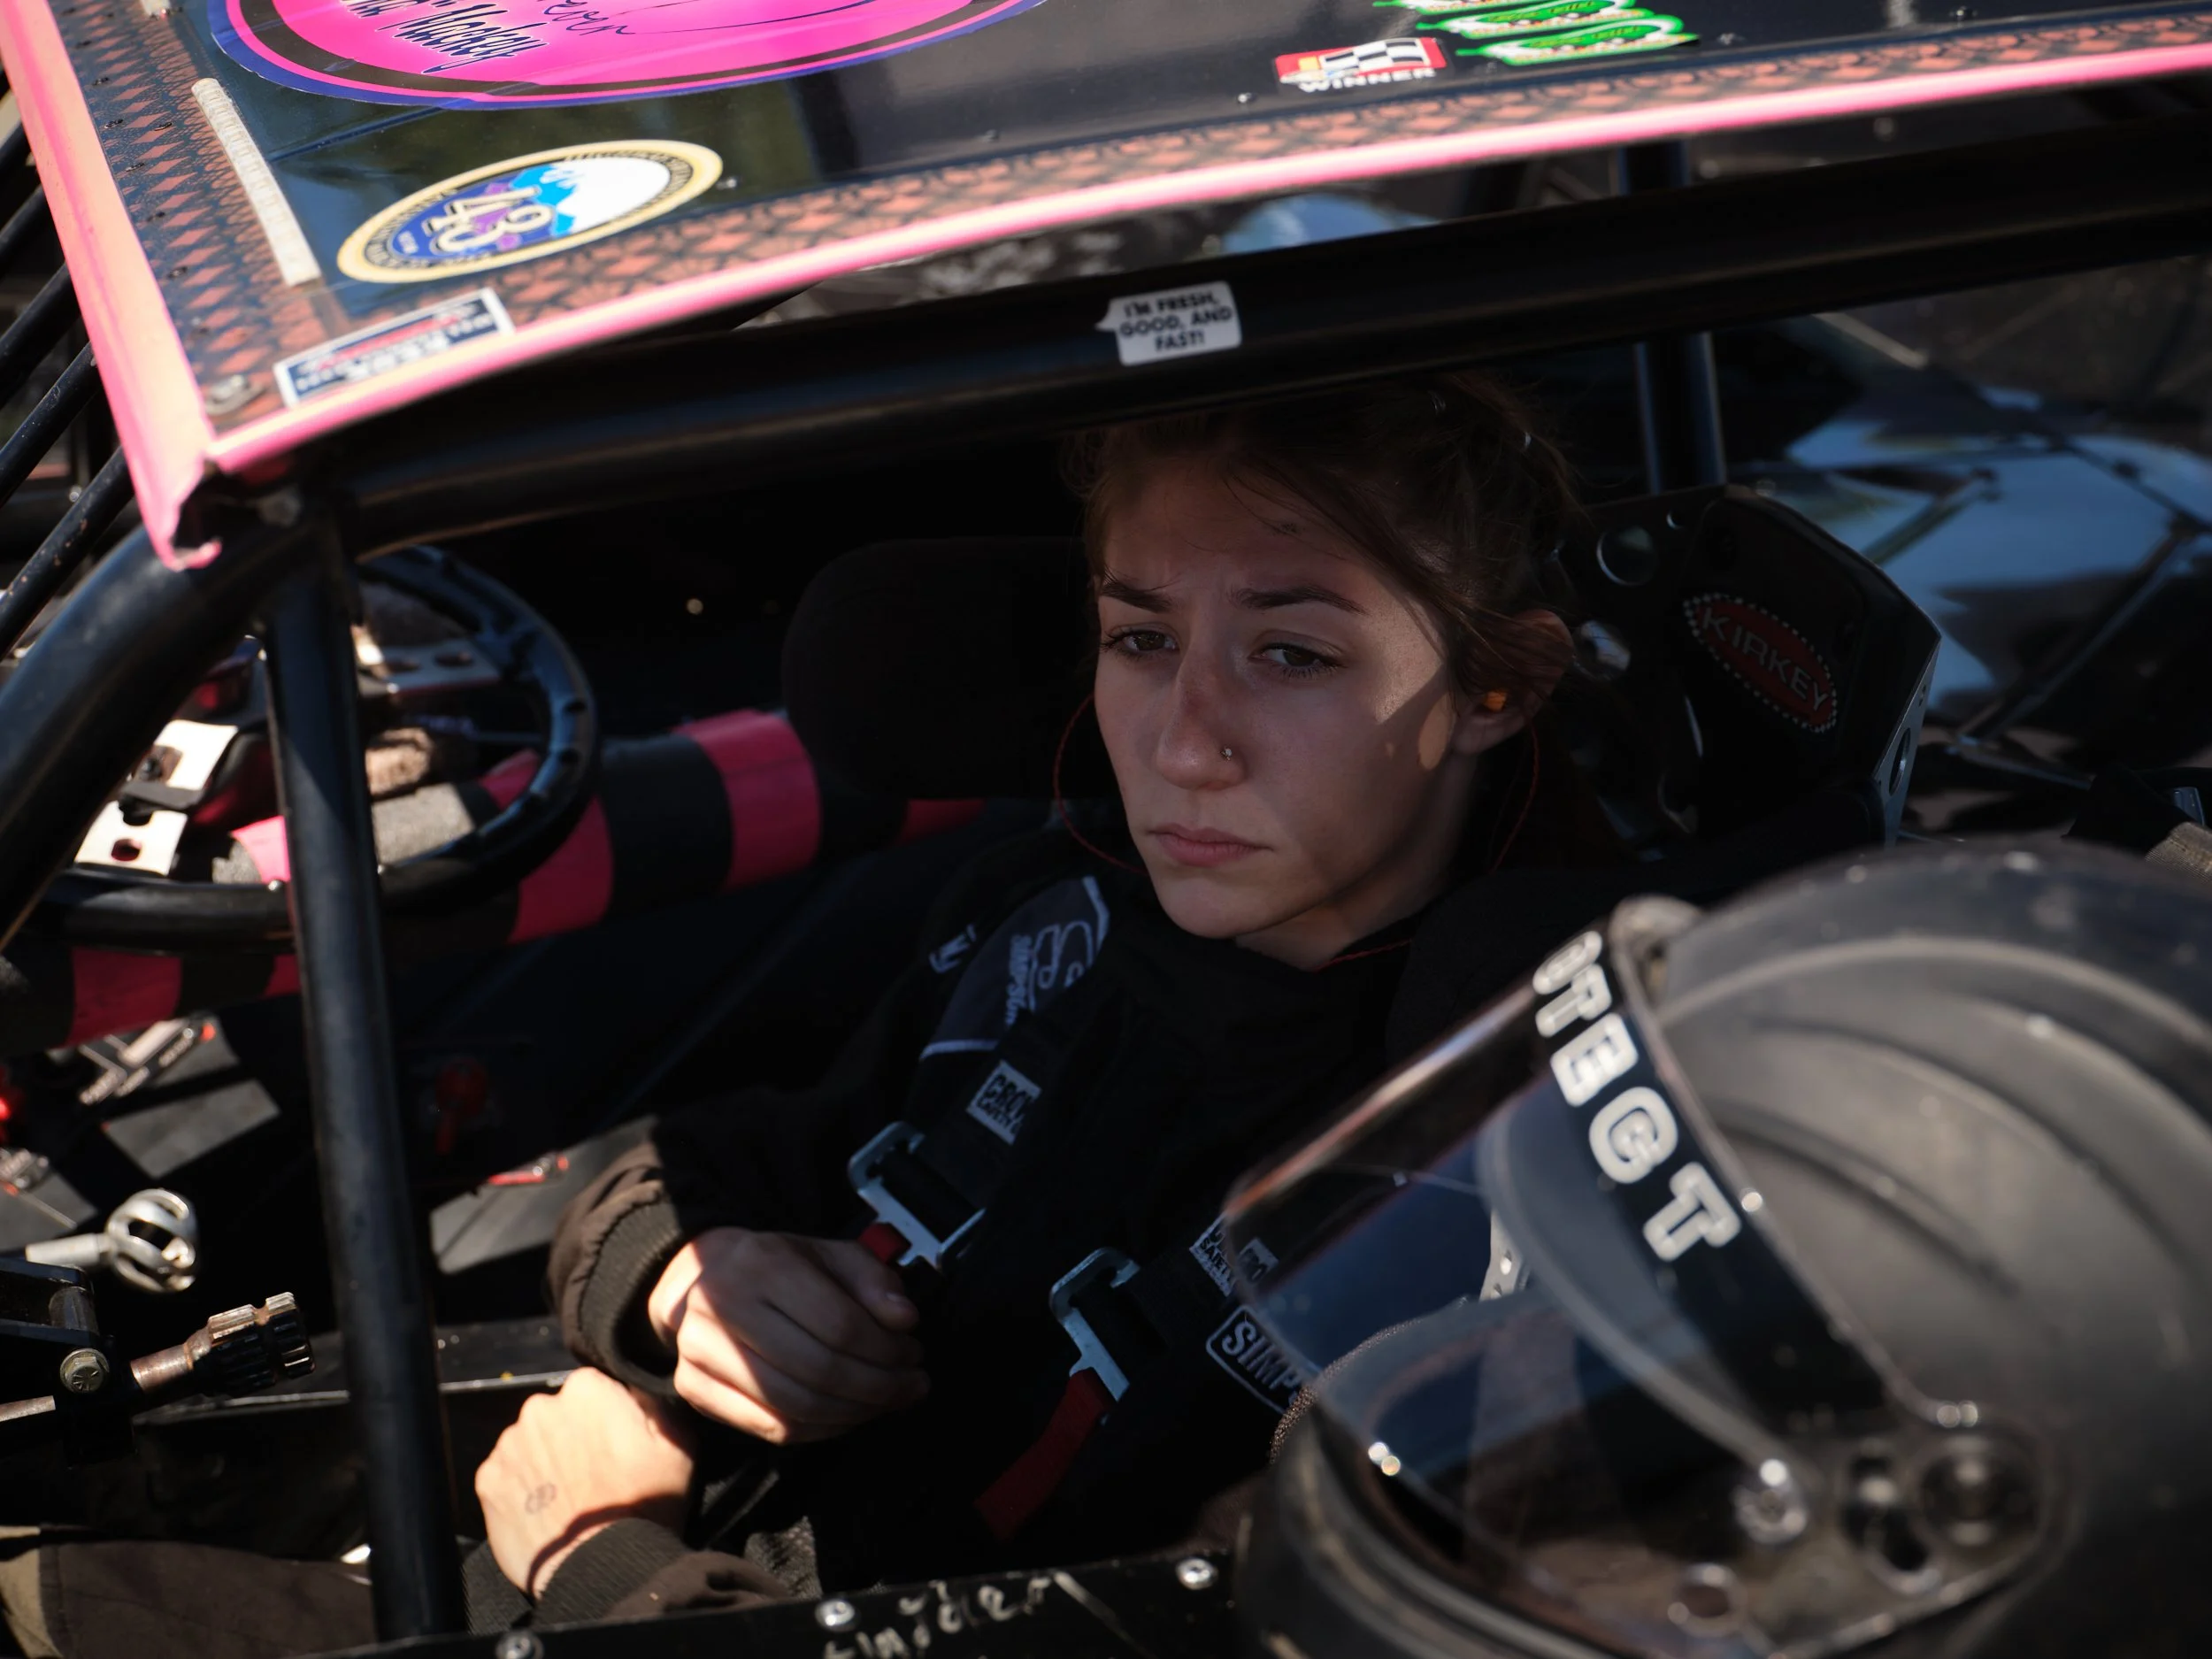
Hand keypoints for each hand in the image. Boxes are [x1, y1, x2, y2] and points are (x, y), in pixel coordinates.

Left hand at [476, 1366, 694, 1598]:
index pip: (594, 1387)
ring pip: (530, 1443)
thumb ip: (654, 1402)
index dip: (608, 1415)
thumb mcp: (678, 1443)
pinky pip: (506, 1474)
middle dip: (572, 1435)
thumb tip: (634, 1390)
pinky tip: (546, 1510)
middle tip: (595, 1473)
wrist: (602, 1567)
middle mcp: (540, 1407)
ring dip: (545, 1460)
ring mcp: (509, 1445)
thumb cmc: (646, 1504)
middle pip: (557, 1413)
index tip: (617, 1444)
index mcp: (586, 1389)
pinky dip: (521, 1488)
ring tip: (570, 1497)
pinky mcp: (488, 1481)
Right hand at [647, 1226, 927, 1443]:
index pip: (839, 1324)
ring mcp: (701, 1352)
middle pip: (819, 1370)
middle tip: (911, 1386)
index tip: (914, 1355)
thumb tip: (904, 1319)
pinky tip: (847, 1416)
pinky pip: (771, 1428)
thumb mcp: (830, 1254)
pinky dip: (820, 1430)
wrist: (702, 1275)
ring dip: (854, 1413)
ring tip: (887, 1402)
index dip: (886, 1350)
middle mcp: (724, 1307)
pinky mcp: (694, 1388)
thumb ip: (872, 1280)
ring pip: (795, 1406)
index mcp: (763, 1264)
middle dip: (878, 1387)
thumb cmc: (778, 1266)